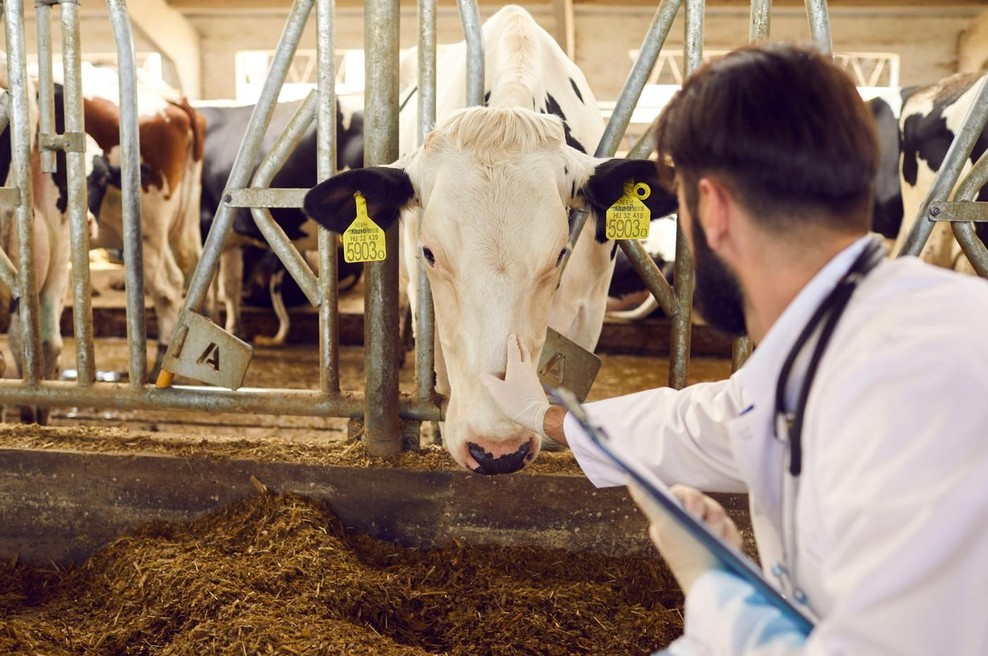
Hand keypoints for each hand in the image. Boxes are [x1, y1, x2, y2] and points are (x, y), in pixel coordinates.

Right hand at [482, 334, 549, 438]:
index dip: (511, 342)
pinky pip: (531, 371)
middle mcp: (527, 369)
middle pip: (525, 353)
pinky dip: (527, 366)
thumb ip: (489, 381)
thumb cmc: (516, 402)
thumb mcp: (497, 392)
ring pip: (529, 361)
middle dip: (521, 344)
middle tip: (519, 338)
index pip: (514, 350)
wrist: (536, 415)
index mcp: (516, 367)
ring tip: (522, 352)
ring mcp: (533, 377)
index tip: (511, 335)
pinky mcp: (537, 386)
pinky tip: (526, 372)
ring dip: (525, 354)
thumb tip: (484, 375)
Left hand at [628, 482, 742, 593]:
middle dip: (711, 516)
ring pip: (721, 516)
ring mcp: (704, 534)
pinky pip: (732, 531)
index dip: (692, 498)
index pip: (682, 493)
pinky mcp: (722, 545)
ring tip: (718, 545)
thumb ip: (647, 499)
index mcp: (668, 517)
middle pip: (705, 503)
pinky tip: (727, 551)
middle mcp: (684, 524)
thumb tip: (630, 477)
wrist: (714, 590)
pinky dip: (731, 540)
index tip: (694, 511)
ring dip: (722, 530)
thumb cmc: (686, 556)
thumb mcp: (664, 524)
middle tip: (708, 530)